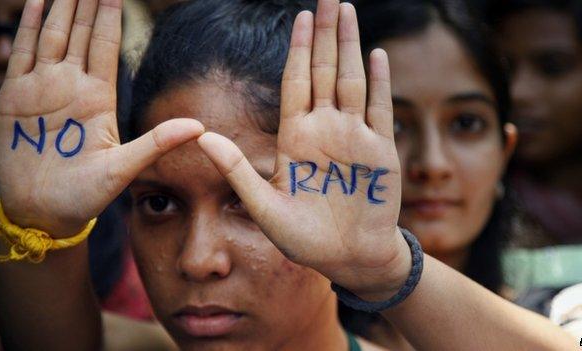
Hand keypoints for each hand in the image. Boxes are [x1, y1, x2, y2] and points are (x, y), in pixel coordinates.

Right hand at [0, 0, 203, 236]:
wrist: (45, 212)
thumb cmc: (86, 194)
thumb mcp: (125, 167)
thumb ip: (157, 142)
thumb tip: (200, 127)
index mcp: (98, 98)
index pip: (105, 46)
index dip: (110, 18)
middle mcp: (72, 87)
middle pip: (79, 33)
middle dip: (85, 3)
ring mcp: (43, 89)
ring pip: (52, 36)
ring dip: (58, 7)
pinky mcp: (15, 98)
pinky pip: (22, 54)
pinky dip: (27, 28)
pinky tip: (36, 2)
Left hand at [198, 0, 410, 297]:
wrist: (348, 258)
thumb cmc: (305, 239)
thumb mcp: (264, 208)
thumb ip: (236, 171)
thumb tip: (201, 136)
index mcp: (296, 138)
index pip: (296, 82)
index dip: (298, 50)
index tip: (299, 17)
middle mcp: (324, 129)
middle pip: (324, 71)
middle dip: (325, 34)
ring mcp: (354, 137)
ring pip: (352, 80)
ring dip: (349, 46)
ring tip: (346, 11)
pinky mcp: (380, 151)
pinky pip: (380, 108)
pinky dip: (379, 82)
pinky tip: (377, 54)